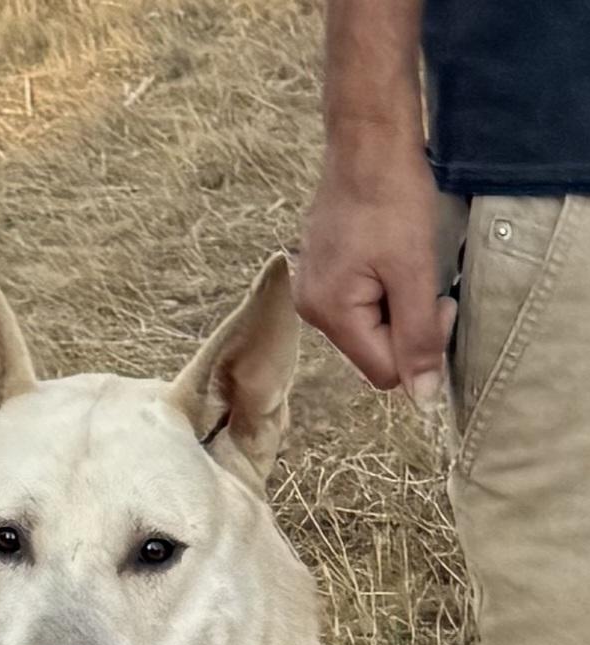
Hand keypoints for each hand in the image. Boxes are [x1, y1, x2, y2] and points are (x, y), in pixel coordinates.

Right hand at [293, 135, 454, 400]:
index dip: (419, 346)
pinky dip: (382, 290)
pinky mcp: (319, 272)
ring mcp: (311, 290)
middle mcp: (311, 310)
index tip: (439, 301)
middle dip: (407, 326)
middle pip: (373, 352)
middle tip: (426, 280)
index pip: (384, 372)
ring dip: (396, 307)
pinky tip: (388, 255)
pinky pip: (358, 304)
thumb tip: (423, 400)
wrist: (367, 139)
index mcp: (330, 314)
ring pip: (368, 329)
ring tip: (404, 262)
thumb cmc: (392, 198)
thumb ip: (418, 339)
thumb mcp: (414, 272)